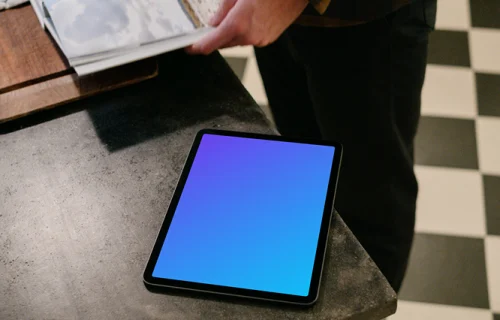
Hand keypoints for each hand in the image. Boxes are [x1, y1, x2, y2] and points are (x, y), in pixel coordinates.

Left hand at [186, 0, 307, 54]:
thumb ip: (222, 9)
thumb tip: (214, 21)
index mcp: (238, 24)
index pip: (210, 44)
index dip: (197, 47)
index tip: (189, 48)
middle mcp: (249, 36)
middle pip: (222, 44)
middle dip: (214, 37)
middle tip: (208, 29)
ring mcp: (260, 40)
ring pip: (236, 41)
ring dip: (230, 34)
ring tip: (234, 16)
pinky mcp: (268, 40)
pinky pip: (249, 39)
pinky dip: (244, 32)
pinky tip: (247, 18)